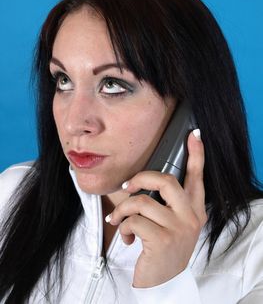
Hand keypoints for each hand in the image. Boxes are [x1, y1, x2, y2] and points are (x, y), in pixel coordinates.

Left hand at [106, 130, 206, 287]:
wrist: (164, 282)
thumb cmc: (163, 247)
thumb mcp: (170, 225)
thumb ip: (164, 204)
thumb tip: (140, 183)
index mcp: (194, 210)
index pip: (197, 177)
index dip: (196, 154)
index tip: (195, 134)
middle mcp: (191, 217)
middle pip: (165, 180)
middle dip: (141, 178)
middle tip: (128, 186)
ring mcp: (178, 228)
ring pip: (142, 201)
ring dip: (123, 210)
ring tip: (118, 220)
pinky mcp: (162, 240)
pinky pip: (133, 220)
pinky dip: (122, 226)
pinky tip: (125, 237)